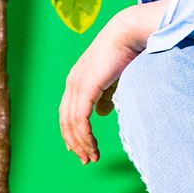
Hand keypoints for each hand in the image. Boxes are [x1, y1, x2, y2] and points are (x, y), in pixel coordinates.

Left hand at [58, 3, 166, 164]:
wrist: (127, 33)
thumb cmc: (125, 52)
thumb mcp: (113, 79)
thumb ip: (106, 96)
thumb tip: (102, 113)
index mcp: (77, 80)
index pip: (68, 112)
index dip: (72, 132)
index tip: (79, 149)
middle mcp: (72, 83)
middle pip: (65, 121)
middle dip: (75, 143)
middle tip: (85, 159)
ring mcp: (76, 85)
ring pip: (71, 123)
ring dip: (81, 143)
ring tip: (91, 157)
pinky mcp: (85, 88)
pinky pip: (80, 119)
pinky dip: (85, 136)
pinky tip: (92, 146)